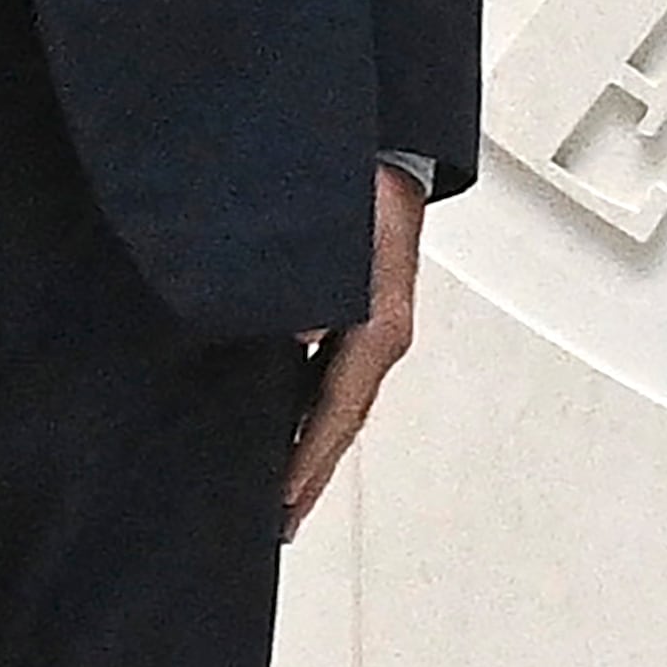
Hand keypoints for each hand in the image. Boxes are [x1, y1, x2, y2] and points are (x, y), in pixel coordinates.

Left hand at [279, 164, 427, 536]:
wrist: (386, 141)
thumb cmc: (358, 184)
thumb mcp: (336, 237)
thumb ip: (315, 286)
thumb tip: (302, 332)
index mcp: (380, 324)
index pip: (338, 412)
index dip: (307, 463)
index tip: (281, 506)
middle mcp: (382, 333)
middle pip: (343, 421)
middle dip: (310, 475)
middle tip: (280, 526)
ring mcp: (375, 326)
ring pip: (341, 402)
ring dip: (311, 447)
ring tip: (282, 493)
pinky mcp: (361, 314)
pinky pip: (333, 376)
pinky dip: (310, 411)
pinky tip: (285, 423)